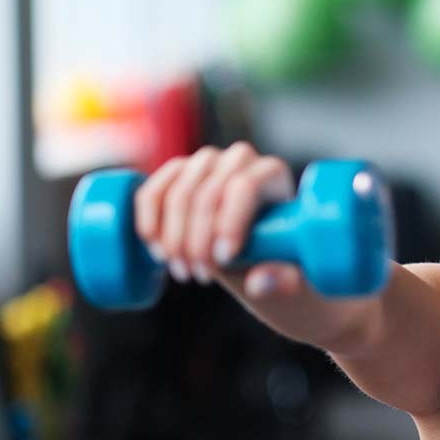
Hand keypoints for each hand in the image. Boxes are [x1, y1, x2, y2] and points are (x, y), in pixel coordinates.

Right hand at [133, 142, 302, 298]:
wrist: (259, 252)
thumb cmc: (280, 259)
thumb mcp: (291, 274)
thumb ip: (284, 280)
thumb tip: (259, 281)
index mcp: (272, 172)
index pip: (244, 186)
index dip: (229, 223)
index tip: (224, 260)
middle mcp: (238, 159)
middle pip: (208, 193)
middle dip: (198, 241)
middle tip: (202, 276)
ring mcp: (204, 163)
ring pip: (178, 194)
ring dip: (174, 239)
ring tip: (185, 273)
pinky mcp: (176, 174)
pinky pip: (151, 192)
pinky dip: (148, 223)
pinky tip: (158, 253)